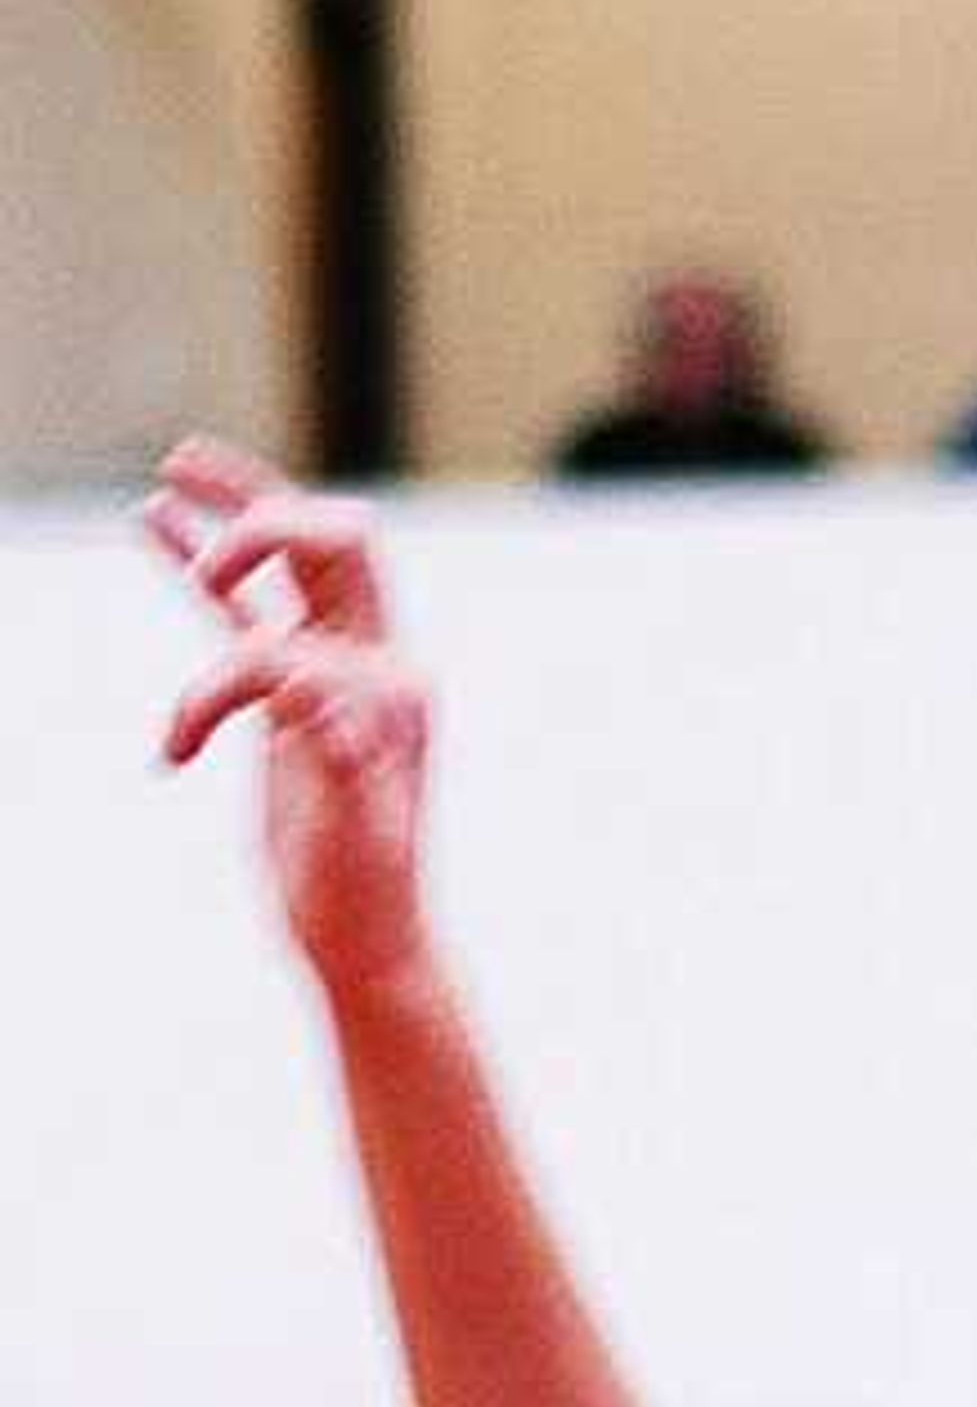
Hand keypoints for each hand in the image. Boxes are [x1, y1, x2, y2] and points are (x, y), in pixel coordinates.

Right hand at [145, 438, 435, 1007]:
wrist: (361, 940)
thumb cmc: (368, 897)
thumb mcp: (357, 833)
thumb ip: (342, 758)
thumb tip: (307, 688)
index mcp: (395, 686)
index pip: (326, 600)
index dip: (265, 629)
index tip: (230, 684)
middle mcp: (368, 664)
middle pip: (325, 542)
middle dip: (260, 512)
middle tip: (195, 522)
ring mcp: (324, 672)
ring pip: (278, 566)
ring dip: (230, 511)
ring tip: (173, 466)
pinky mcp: (282, 696)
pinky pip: (236, 611)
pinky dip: (193, 565)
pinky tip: (150, 517)